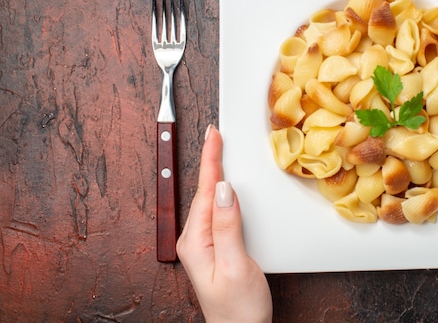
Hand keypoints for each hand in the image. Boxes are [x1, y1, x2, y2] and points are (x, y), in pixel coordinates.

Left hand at [177, 125, 271, 322]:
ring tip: (220, 152)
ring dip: (216, 174)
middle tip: (216, 135)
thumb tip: (225, 189)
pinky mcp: (216, 248)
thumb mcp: (234, 266)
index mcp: (196, 241)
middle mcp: (195, 240)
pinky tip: (227, 187)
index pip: (206, 191)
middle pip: (205, 191)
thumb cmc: (238, 309)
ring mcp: (204, 244)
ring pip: (211, 200)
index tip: (213, 135)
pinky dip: (223, 193)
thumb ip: (227, 227)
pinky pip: (218, 212)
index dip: (211, 160)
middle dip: (211, 160)